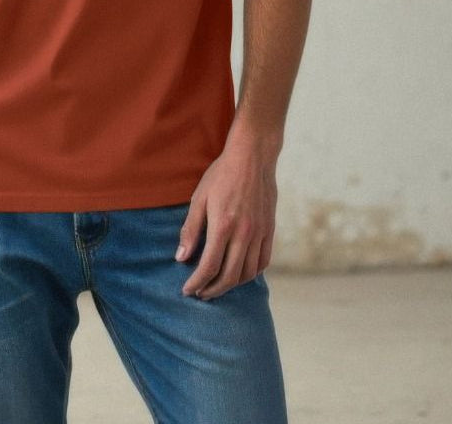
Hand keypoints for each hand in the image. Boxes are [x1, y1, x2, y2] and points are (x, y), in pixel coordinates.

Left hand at [175, 130, 278, 299]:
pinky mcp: (270, 230)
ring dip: (232, 285)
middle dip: (213, 290)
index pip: (209, 267)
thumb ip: (191, 229)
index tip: (187, 290)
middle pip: (230, 276)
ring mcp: (260, 233)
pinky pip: (263, 262)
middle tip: (200, 294)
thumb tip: (181, 257)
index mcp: (223, 225)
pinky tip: (239, 273)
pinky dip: (251, 274)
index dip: (197, 283)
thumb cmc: (221, 175)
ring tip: (217, 285)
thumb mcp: (199, 198)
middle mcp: (244, 234)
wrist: (252, 157)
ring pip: (247, 273)